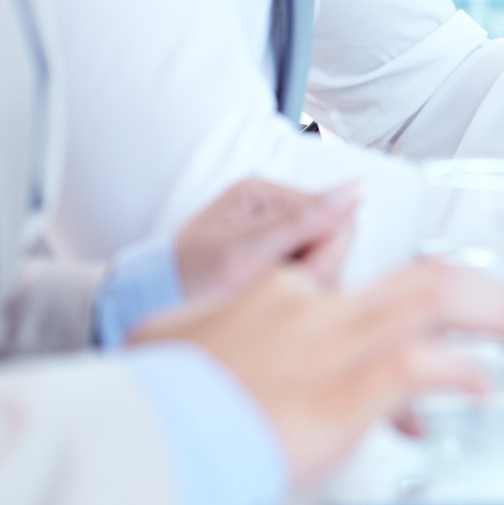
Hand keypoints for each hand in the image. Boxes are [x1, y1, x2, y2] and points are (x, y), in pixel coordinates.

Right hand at [133, 261, 503, 485]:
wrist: (145, 434)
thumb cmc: (153, 402)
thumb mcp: (167, 336)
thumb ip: (200, 321)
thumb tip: (188, 320)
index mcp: (277, 297)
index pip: (344, 264)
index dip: (392, 271)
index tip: (432, 279)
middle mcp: (316, 310)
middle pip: (422, 279)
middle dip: (484, 293)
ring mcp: (334, 346)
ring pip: (437, 298)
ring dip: (495, 313)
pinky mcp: (343, 391)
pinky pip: (422, 366)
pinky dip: (461, 370)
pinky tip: (481, 385)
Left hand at [173, 177, 361, 302]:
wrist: (146, 315)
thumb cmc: (184, 284)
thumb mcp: (242, 255)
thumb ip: (300, 224)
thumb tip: (356, 188)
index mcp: (264, 193)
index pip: (336, 216)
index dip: (325, 256)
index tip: (292, 282)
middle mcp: (273, 209)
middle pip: (333, 240)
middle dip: (312, 273)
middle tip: (270, 292)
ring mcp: (275, 236)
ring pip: (327, 263)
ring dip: (304, 288)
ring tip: (261, 298)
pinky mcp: (276, 261)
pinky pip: (311, 278)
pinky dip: (295, 295)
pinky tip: (266, 301)